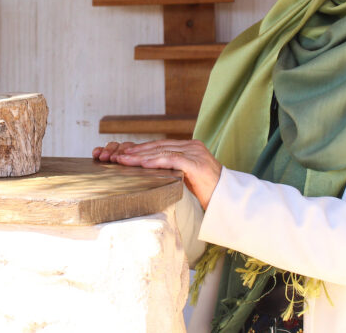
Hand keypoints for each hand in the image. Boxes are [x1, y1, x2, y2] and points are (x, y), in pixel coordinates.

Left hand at [92, 139, 221, 209]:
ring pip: (161, 152)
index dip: (141, 149)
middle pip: (158, 146)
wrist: (227, 200)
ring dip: (140, 156)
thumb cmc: (208, 190)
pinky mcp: (196, 163)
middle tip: (118, 155)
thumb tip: (153, 172)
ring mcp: (194, 153)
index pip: (160, 145)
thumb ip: (174, 169)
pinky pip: (171, 160)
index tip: (124, 153)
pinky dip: (155, 162)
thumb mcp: (188, 176)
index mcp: (189, 147)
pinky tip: (142, 165)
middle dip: (136, 151)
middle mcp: (191, 146)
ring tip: (123, 160)